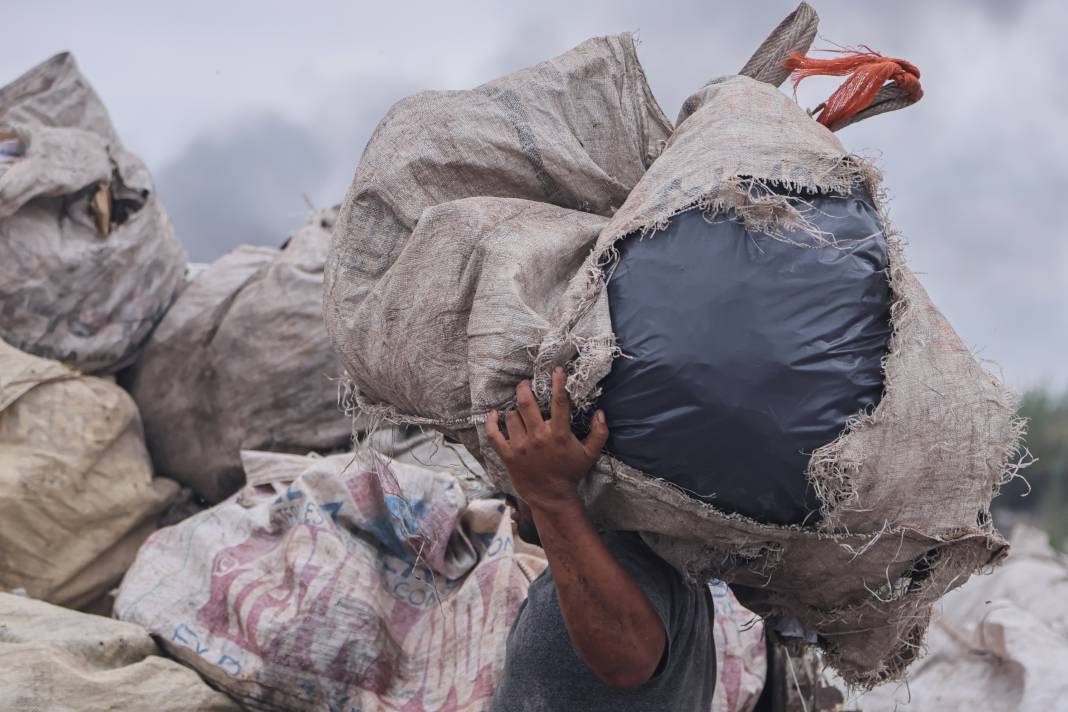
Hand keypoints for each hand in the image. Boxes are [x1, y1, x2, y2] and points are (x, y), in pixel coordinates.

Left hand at [486, 367, 608, 513]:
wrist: (552, 498)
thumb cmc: (571, 474)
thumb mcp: (590, 455)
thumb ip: (599, 433)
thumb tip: (601, 413)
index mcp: (559, 434)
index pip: (559, 402)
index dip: (558, 383)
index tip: (557, 370)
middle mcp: (538, 437)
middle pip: (526, 403)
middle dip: (524, 388)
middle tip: (525, 383)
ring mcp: (521, 446)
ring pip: (512, 416)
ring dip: (514, 410)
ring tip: (518, 410)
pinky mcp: (508, 455)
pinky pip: (494, 435)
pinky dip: (492, 422)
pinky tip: (495, 414)